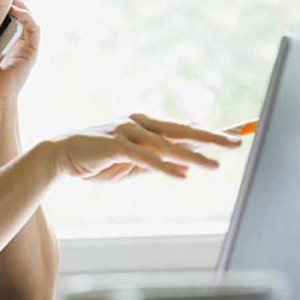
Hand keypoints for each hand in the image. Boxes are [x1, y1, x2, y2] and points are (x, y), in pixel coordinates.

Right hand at [51, 113, 242, 181]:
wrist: (61, 154)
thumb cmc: (98, 159)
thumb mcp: (133, 162)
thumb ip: (158, 161)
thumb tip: (187, 166)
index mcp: (146, 125)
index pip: (184, 129)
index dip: (210, 132)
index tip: (235, 134)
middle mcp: (140, 124)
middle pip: (183, 130)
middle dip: (211, 137)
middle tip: (237, 142)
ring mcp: (127, 132)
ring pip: (166, 145)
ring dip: (192, 156)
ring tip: (216, 166)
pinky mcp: (114, 145)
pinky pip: (144, 158)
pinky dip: (163, 167)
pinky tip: (182, 175)